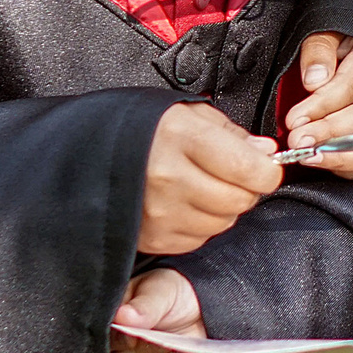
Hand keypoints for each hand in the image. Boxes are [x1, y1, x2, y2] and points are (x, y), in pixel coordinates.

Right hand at [109, 267, 210, 352]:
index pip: (105, 348)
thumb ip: (144, 305)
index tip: (142, 334)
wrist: (208, 304)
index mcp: (116, 330)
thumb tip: (124, 317)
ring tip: (182, 348)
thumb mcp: (161, 290)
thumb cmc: (177, 293)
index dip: (125, 343)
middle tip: (167, 338)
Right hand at [140, 102, 280, 253]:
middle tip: (230, 175)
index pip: (249, 169)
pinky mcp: (150, 236)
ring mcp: (157, 211)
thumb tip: (266, 153)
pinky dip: (198, 224)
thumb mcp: (186, 113)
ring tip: (199, 187)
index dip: (267, 171)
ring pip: (222, 222)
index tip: (265, 167)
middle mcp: (168, 176)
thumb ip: (231, 134)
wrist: (85, 152)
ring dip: (221, 208)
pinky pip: (197, 239)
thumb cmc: (138, 129)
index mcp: (180, 137)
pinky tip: (181, 203)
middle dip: (244, 189)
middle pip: (239, 200)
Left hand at [284, 33, 352, 178]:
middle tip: (300, 142)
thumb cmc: (347, 40)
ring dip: (341, 156)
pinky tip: (327, 162)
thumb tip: (314, 81)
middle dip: (330, 135)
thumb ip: (319, 51)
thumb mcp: (328, 31)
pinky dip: (351, 166)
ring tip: (311, 157)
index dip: (323, 106)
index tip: (296, 119)